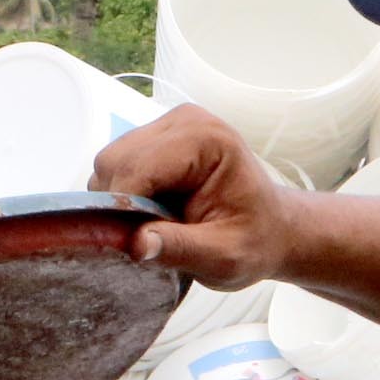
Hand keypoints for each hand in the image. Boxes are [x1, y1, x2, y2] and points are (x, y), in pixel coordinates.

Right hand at [91, 104, 304, 288]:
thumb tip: (135, 244)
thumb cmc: (254, 241)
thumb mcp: (224, 258)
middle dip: (119, 205)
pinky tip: (153, 213)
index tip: (125, 246)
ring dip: (120, 201)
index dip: (121, 209)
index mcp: (206, 139)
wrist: (270, 229)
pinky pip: (116, 167)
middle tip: (145, 239)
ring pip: (109, 164)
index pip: (137, 167)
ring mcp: (167, 126)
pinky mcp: (155, 138)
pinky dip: (124, 195)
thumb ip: (180, 249)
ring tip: (155, 225)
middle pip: (115, 161)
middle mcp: (183, 121)